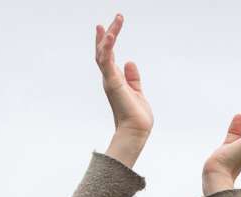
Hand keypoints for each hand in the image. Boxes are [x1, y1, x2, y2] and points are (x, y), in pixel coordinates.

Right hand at [96, 14, 151, 166]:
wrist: (136, 131)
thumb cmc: (136, 116)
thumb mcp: (137, 91)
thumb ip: (133, 77)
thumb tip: (129, 62)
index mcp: (114, 80)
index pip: (108, 57)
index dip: (107, 42)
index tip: (108, 28)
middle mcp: (109, 79)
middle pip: (103, 52)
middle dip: (104, 36)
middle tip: (107, 20)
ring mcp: (109, 80)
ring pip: (103, 53)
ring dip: (107, 36)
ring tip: (115, 22)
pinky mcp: (113, 82)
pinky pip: (107, 61)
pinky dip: (107, 47)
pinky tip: (110, 35)